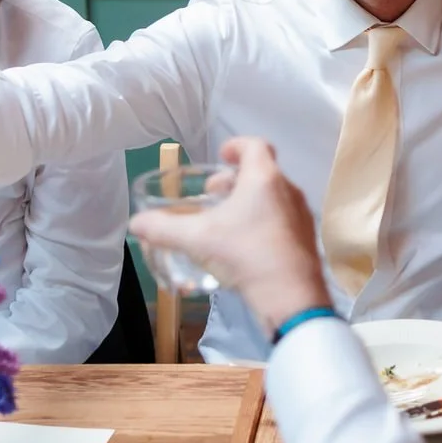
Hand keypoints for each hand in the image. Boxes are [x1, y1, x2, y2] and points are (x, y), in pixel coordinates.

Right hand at [128, 137, 328, 334]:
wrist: (291, 297)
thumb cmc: (245, 254)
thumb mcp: (197, 240)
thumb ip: (163, 229)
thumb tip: (135, 223)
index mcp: (264, 178)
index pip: (255, 145)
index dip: (236, 145)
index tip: (221, 155)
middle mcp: (288, 190)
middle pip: (262, 172)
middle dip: (235, 179)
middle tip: (214, 195)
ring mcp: (301, 215)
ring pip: (273, 196)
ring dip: (249, 201)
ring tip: (226, 221)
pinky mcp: (306, 239)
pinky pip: (283, 218)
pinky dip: (263, 220)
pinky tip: (246, 245)